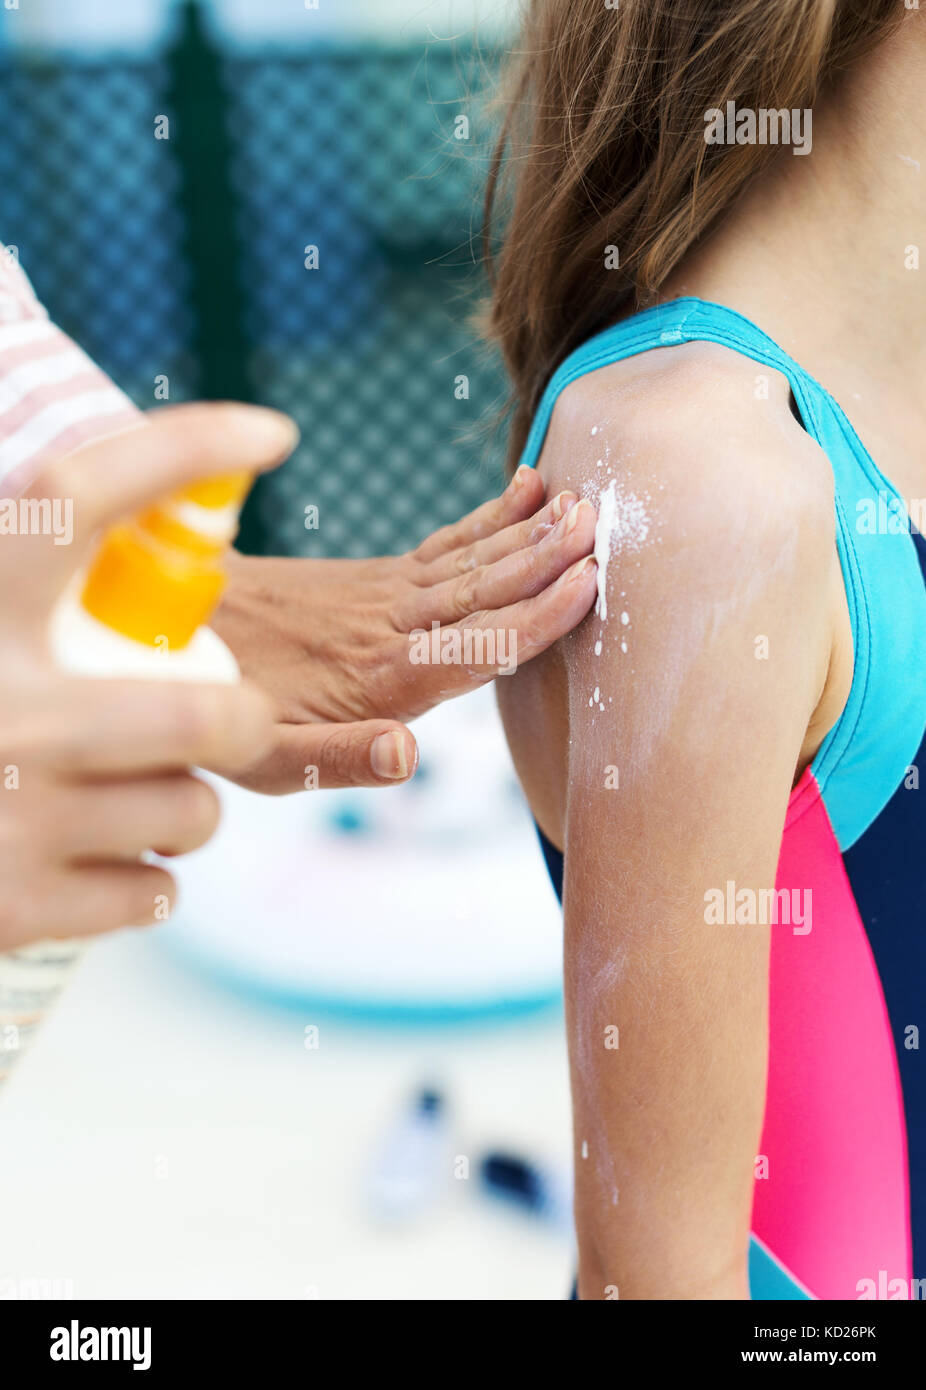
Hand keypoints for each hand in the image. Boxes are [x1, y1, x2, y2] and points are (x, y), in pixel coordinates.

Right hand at [0, 403, 289, 949]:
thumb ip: (26, 587)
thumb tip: (125, 512)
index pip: (78, 495)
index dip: (179, 451)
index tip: (270, 434)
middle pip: (201, 713)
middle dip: (243, 721)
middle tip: (238, 721)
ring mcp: (10, 816)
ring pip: (190, 810)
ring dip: (181, 808)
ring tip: (120, 800)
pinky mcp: (16, 910)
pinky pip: (156, 891)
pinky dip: (144, 880)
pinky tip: (87, 862)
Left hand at [210, 467, 597, 790]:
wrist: (169, 632)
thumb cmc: (222, 711)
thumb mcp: (266, 760)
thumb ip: (338, 760)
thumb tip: (406, 757)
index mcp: (378, 677)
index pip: (474, 645)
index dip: (535, 617)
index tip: (587, 583)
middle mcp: (390, 627)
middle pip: (483, 590)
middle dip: (547, 559)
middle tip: (603, 524)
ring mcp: (383, 594)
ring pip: (471, 559)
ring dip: (529, 533)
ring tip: (581, 503)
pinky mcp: (375, 577)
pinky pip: (444, 543)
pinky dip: (489, 517)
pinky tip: (525, 489)